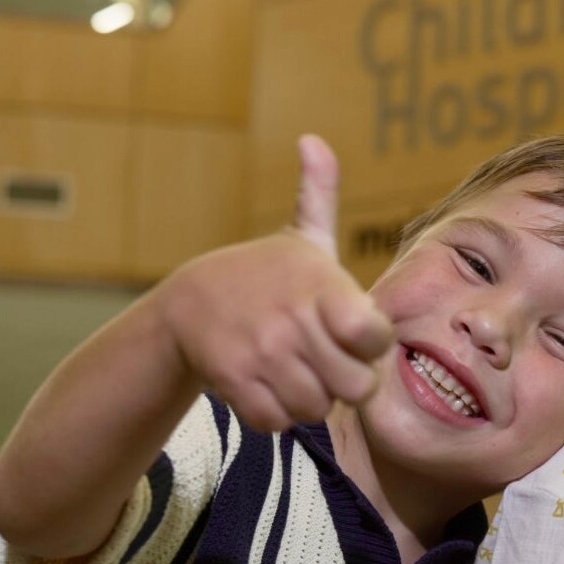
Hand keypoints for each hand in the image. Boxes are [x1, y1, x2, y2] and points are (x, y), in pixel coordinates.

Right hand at [159, 135, 393, 429]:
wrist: (186, 305)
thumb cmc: (262, 276)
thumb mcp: (300, 238)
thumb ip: (319, 196)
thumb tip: (314, 140)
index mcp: (322, 286)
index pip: (377, 338)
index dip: (372, 344)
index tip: (352, 334)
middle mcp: (294, 320)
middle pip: (356, 387)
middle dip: (345, 381)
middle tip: (325, 361)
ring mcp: (263, 353)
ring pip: (317, 410)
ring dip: (309, 399)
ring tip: (295, 371)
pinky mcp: (234, 383)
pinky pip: (277, 423)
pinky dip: (275, 415)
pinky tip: (267, 386)